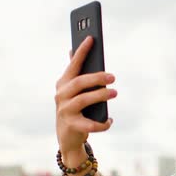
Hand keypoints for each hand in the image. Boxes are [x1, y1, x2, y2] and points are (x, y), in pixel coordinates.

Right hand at [54, 36, 116, 158]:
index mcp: (63, 83)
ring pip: (83, 100)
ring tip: (114, 92)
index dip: (81, 51)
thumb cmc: (74, 109)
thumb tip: (72, 49)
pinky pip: (90, 124)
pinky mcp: (72, 126)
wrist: (67, 137)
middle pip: (79, 82)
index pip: (73, 65)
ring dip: (100, 95)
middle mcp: (61, 95)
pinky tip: (109, 120)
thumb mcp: (73, 91)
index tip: (91, 38)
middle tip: (113, 77)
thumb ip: (75, 73)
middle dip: (97, 77)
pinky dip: (102, 122)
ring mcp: (65, 111)